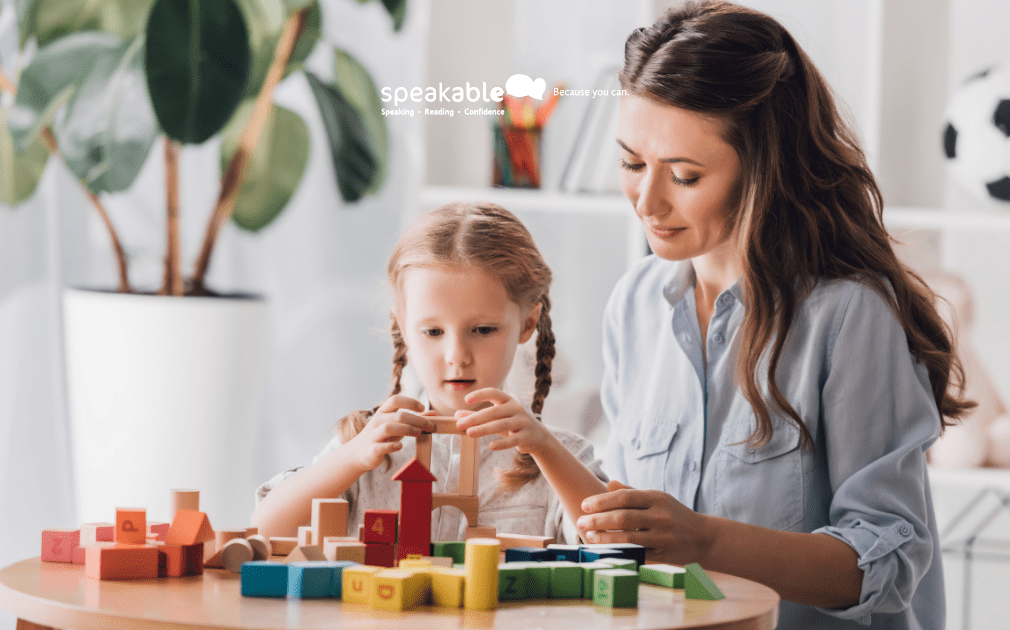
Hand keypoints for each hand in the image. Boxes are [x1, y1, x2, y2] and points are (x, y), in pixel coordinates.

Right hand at [347, 395, 433, 470]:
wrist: (360, 452)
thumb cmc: (383, 436)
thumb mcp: (397, 424)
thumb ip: (415, 418)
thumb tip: (434, 413)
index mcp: (383, 412)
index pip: (395, 400)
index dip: (410, 402)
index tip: (422, 408)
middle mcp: (377, 421)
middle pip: (398, 415)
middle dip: (416, 419)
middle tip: (429, 425)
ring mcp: (373, 435)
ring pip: (388, 428)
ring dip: (406, 430)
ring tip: (418, 433)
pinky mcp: (371, 449)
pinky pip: (380, 446)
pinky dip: (392, 446)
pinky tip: (400, 446)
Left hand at [454, 388, 551, 455]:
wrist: (538, 436)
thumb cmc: (513, 424)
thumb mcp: (497, 418)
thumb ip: (479, 416)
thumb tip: (457, 415)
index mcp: (509, 400)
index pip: (494, 392)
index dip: (481, 394)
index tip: (466, 400)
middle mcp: (517, 408)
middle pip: (495, 411)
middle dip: (476, 417)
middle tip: (460, 424)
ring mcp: (522, 422)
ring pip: (502, 424)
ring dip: (484, 429)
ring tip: (469, 433)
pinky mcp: (526, 436)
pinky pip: (513, 440)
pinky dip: (502, 444)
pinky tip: (491, 446)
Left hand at [576, 480, 714, 565]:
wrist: (704, 537)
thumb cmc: (674, 514)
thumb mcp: (657, 498)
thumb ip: (632, 492)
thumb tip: (608, 483)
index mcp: (656, 498)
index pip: (624, 497)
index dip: (601, 501)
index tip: (584, 505)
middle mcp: (660, 515)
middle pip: (623, 517)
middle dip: (598, 520)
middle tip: (580, 521)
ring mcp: (662, 536)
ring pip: (628, 537)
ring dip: (604, 537)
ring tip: (589, 536)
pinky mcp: (663, 554)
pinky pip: (636, 554)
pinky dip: (618, 551)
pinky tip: (605, 549)